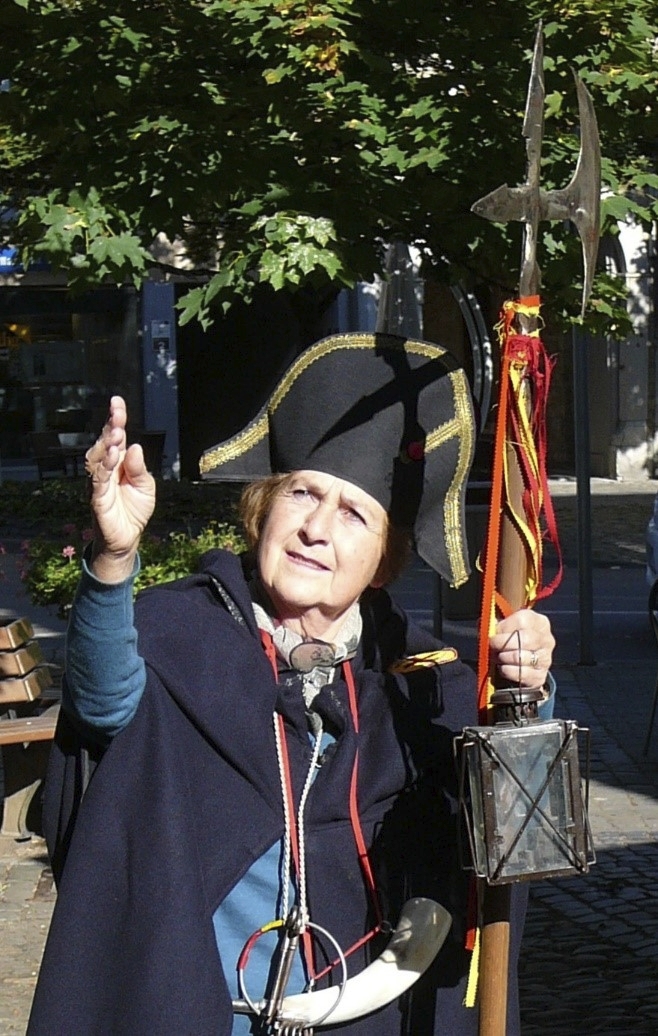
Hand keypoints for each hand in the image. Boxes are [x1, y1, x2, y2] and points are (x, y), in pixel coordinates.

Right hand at [85, 396, 155, 581]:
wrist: (128, 537)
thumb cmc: (135, 509)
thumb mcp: (146, 486)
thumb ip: (140, 469)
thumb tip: (136, 447)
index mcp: (119, 462)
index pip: (116, 436)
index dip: (115, 419)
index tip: (116, 401)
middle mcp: (106, 469)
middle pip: (104, 443)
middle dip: (109, 428)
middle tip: (117, 417)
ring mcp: (99, 482)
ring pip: (98, 459)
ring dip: (107, 446)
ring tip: (116, 434)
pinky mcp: (97, 498)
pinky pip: (98, 480)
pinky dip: (105, 468)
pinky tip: (113, 457)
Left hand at [489, 609, 554, 689]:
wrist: (521, 661)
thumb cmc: (510, 638)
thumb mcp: (505, 625)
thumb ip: (496, 623)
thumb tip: (489, 627)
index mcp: (539, 622)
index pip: (522, 621)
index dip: (503, 628)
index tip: (494, 634)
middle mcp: (546, 639)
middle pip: (524, 640)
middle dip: (503, 644)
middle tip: (494, 647)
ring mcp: (546, 658)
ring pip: (521, 657)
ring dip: (504, 658)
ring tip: (499, 657)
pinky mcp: (540, 675)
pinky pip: (521, 674)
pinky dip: (508, 671)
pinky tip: (504, 668)